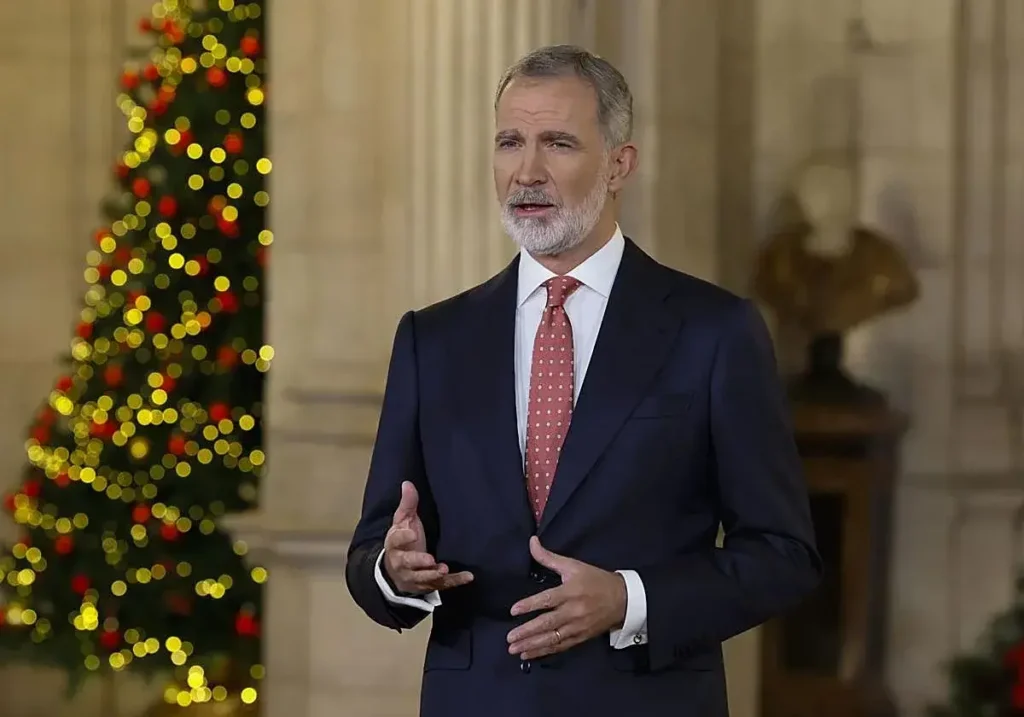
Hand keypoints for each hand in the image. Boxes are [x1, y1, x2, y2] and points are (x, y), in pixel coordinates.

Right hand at [383, 481, 472, 594]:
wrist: (396, 572)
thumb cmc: (402, 543)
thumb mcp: (402, 522)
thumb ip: (407, 504)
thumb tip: (407, 483)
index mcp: (395, 545)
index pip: (396, 540)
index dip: (403, 538)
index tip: (412, 533)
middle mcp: (402, 563)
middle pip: (407, 563)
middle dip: (418, 561)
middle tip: (429, 559)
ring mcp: (414, 576)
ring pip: (422, 578)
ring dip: (432, 575)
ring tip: (443, 570)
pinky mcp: (428, 585)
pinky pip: (442, 585)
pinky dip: (455, 582)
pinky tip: (468, 577)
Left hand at [506, 536, 626, 659]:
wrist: (623, 600)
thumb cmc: (596, 580)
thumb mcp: (573, 565)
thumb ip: (549, 557)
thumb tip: (532, 542)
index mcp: (571, 592)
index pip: (547, 599)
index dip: (530, 605)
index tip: (513, 610)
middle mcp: (573, 611)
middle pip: (548, 623)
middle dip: (527, 632)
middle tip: (509, 638)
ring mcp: (577, 627)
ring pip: (552, 638)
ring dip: (532, 645)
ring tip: (514, 649)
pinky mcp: (580, 637)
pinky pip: (560, 646)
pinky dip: (544, 651)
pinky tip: (528, 654)